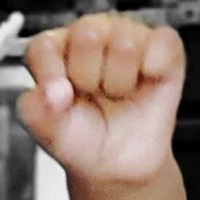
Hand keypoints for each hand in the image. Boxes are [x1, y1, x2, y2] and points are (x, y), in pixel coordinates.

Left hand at [20, 15, 184, 186]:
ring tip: (117, 93)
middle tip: (93, 96)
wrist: (118, 165)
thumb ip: (37, 110)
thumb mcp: (49, 133)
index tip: (59, 102)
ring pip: (125, 42)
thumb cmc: (82, 138)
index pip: (44, 45)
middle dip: (89, 77)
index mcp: (54, 50)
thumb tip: (53, 92)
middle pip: (87, 34)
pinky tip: (145, 83)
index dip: (51, 74)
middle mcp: (90, 35)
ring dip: (120, 81)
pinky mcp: (162, 45)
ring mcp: (127, 35)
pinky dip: (154, 68)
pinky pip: (162, 42)